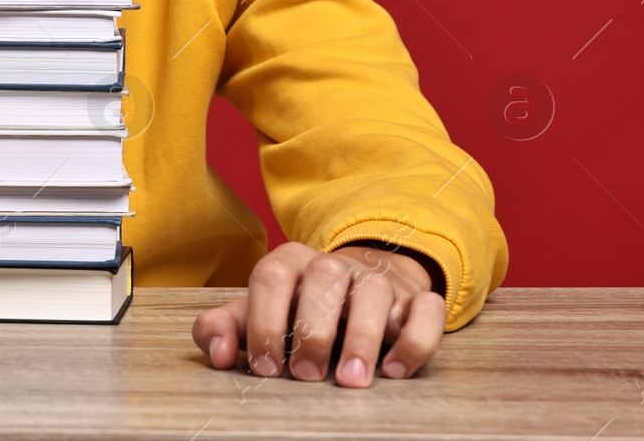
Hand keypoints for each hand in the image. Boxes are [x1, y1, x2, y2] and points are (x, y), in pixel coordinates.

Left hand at [191, 240, 446, 387]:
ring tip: (351, 380)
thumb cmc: (295, 310)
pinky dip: (415, 339)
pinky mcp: (414, 300)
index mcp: (290, 262)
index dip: (265, 321)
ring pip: (374, 291)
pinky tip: (394, 370)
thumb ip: (223, 329)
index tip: (267, 367)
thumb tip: (217, 354)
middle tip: (306, 375)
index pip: (272, 276)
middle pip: (324, 279)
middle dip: (313, 330)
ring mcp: (377, 280)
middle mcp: (333, 265)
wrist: (352, 289)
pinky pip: (426, 309)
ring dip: (363, 337)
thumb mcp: (255, 315)